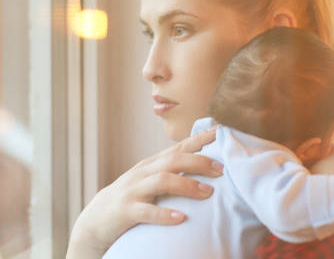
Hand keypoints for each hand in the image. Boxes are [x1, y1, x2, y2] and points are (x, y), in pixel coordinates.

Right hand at [67, 128, 220, 257]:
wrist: (95, 220)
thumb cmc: (133, 197)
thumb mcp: (152, 179)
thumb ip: (174, 170)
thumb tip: (208, 164)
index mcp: (153, 163)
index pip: (180, 146)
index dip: (200, 138)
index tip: (221, 131)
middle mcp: (144, 172)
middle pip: (174, 160)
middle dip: (199, 162)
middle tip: (221, 170)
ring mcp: (134, 190)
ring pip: (162, 181)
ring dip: (187, 185)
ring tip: (207, 193)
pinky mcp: (125, 211)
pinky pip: (146, 212)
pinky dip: (164, 215)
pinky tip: (180, 218)